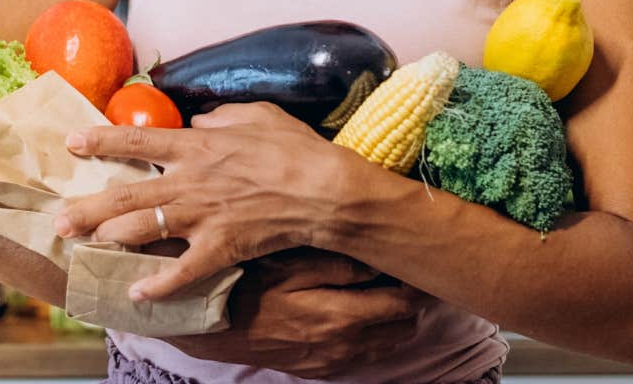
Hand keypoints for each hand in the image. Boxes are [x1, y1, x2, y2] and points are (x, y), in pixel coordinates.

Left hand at [55, 102, 358, 300]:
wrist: (324, 190)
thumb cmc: (295, 149)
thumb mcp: (257, 115)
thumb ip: (222, 116)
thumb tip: (199, 119)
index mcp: (198, 145)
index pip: (138, 140)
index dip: (101, 140)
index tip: (73, 143)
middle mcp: (190, 180)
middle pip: (127, 193)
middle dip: (88, 206)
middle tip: (58, 218)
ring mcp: (202, 216)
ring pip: (142, 229)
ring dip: (108, 238)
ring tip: (81, 247)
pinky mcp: (220, 246)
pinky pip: (182, 270)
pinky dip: (159, 285)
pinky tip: (136, 293)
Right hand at [164, 249, 431, 376]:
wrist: (213, 327)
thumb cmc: (249, 286)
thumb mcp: (290, 265)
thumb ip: (338, 265)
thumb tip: (380, 262)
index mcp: (342, 316)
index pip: (402, 302)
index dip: (417, 282)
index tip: (419, 261)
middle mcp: (345, 345)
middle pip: (403, 326)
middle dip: (411, 300)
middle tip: (405, 271)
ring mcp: (333, 361)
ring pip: (387, 344)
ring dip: (394, 319)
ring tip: (385, 289)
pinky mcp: (320, 370)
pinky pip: (364, 356)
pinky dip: (372, 335)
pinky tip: (359, 312)